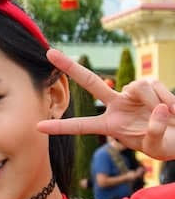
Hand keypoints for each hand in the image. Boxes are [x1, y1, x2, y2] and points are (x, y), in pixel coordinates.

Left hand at [38, 48, 174, 158]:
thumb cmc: (167, 144)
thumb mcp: (157, 146)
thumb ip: (154, 131)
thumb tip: (158, 108)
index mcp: (111, 125)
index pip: (82, 126)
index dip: (61, 127)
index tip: (37, 127)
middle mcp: (117, 105)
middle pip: (90, 82)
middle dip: (70, 67)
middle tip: (49, 53)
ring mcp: (132, 93)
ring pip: (138, 87)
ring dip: (155, 103)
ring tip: (168, 116)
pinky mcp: (150, 84)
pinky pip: (155, 87)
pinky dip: (167, 99)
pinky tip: (173, 109)